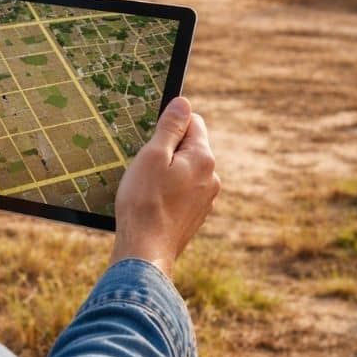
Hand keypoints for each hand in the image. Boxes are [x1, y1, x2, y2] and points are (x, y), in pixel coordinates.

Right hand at [110, 97, 219, 278]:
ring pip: (185, 171)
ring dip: (166, 173)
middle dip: (167, 151)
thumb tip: (183, 103)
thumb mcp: (152, 156)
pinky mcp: (196, 216)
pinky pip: (182, 192)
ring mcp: (206, 199)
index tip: (151, 141)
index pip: (193, 122)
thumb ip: (170, 127)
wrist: (146, 253)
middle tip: (144, 167)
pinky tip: (151, 205)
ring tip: (146, 190)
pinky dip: (168, 193)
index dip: (169, 126)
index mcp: (203, 158)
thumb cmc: (145, 202)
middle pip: (189, 147)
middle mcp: (212, 177)